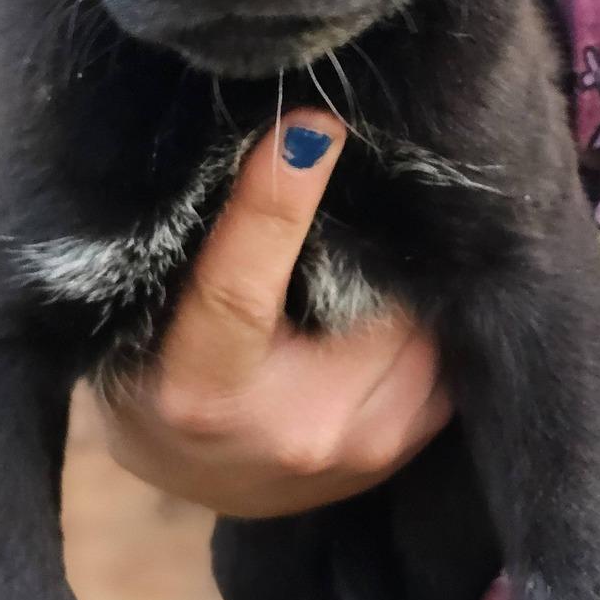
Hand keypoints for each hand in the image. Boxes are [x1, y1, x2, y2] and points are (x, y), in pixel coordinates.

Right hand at [97, 113, 450, 517]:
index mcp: (200, 391)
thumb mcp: (158, 307)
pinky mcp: (401, 455)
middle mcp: (289, 431)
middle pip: (363, 293)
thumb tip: (281, 144)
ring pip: (416, 320)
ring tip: (360, 271)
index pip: (239, 284)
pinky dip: (421, 324)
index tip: (309, 126)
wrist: (191, 473)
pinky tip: (386, 313)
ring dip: (399, 283)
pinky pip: (440, 357)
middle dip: (365, 238)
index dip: (276, 200)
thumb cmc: (159, 367)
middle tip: (347, 205)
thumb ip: (208, 245)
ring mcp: (357, 451)